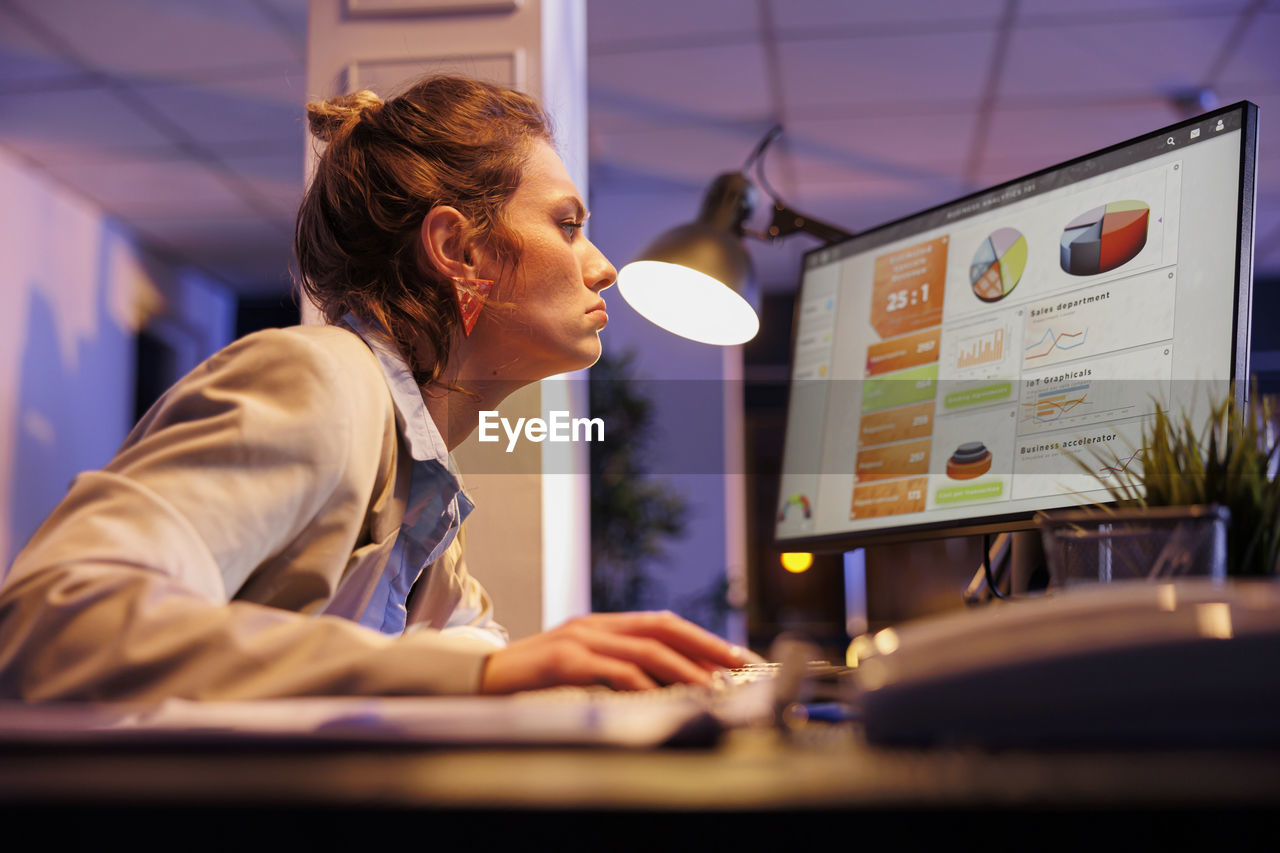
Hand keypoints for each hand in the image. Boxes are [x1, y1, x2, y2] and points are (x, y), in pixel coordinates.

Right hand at [478, 611, 750, 693]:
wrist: (481, 680)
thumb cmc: (534, 681)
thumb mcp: (580, 668)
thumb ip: (614, 669)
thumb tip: (663, 687)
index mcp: (603, 625)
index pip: (662, 623)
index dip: (700, 637)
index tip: (732, 655)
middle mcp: (596, 625)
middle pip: (662, 628)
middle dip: (704, 646)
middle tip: (736, 665)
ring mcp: (580, 639)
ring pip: (645, 648)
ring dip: (683, 668)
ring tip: (709, 687)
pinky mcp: (565, 660)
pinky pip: (613, 670)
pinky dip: (642, 683)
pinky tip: (660, 696)